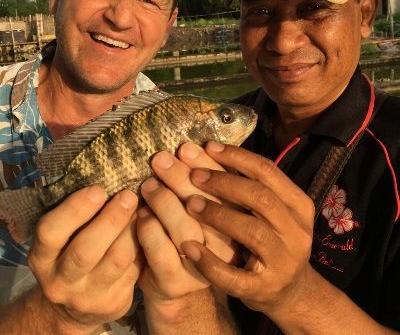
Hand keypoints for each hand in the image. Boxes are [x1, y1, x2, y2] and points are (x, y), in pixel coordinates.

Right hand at [28, 186, 141, 328]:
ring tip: (142, 208)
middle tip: (128, 196)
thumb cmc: (72, 253)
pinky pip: (134, 271)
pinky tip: (150, 228)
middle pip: (85, 250)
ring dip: (133, 230)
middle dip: (111, 219)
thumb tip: (108, 175)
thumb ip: (77, 215)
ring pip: (116, 260)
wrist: (76, 306)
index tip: (98, 188)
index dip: (75, 208)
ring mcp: (86, 297)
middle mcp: (59, 281)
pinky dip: (144, 246)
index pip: (50, 231)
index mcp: (42, 257)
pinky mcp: (113, 304)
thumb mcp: (63, 238)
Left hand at [137, 142, 236, 302]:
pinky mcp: (178, 282)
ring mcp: (204, 267)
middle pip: (208, 206)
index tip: (185, 147)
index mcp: (241, 219)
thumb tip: (186, 147)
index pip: (232, 187)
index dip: (209, 164)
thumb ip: (202, 180)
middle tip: (160, 159)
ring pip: (185, 228)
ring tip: (147, 185)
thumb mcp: (202, 203)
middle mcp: (229, 245)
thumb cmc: (187, 229)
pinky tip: (142, 215)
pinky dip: (150, 230)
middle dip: (181, 177)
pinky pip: (162, 253)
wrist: (173, 283)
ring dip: (164, 202)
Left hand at [181, 142, 314, 317]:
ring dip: (217, 214)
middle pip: (260, 198)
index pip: (268, 171)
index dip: (236, 156)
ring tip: (189, 204)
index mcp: (298, 206)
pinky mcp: (265, 289)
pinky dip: (210, 262)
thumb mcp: (271, 212)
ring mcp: (283, 262)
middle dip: (224, 182)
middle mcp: (296, 232)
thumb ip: (247, 185)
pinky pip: (235, 277)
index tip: (208, 147)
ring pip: (252, 232)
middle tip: (193, 175)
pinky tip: (188, 248)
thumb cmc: (272, 240)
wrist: (291, 292)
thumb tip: (207, 150)